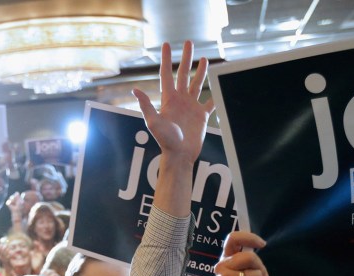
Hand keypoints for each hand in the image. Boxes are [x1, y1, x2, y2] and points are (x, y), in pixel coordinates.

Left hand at [133, 41, 213, 166]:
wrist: (180, 155)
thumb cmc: (166, 141)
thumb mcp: (153, 122)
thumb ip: (146, 105)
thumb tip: (135, 90)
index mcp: (168, 99)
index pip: (166, 74)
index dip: (166, 59)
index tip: (166, 45)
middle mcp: (180, 100)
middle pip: (183, 74)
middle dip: (186, 58)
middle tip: (189, 43)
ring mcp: (191, 107)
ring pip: (197, 84)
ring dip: (201, 72)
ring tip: (204, 59)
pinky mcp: (201, 116)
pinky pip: (210, 103)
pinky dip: (215, 95)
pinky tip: (219, 87)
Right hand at [214, 231, 267, 275]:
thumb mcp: (244, 274)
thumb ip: (247, 261)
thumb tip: (261, 244)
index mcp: (225, 261)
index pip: (233, 238)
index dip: (249, 237)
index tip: (262, 244)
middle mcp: (222, 268)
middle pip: (251, 257)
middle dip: (260, 269)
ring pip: (256, 274)